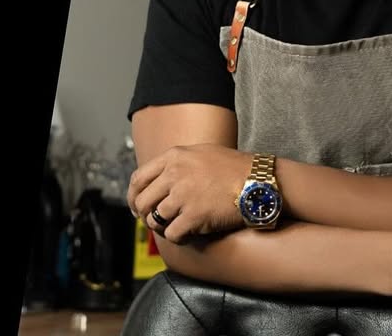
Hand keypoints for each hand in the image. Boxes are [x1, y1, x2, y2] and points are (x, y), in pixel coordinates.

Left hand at [127, 144, 249, 241]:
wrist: (257, 180)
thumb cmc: (233, 167)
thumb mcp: (200, 153)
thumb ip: (177, 163)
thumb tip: (159, 178)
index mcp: (173, 156)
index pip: (138, 178)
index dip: (134, 196)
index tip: (137, 207)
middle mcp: (174, 174)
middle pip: (142, 201)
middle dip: (145, 215)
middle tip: (154, 222)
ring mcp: (183, 195)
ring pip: (155, 220)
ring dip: (163, 228)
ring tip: (175, 227)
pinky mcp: (194, 215)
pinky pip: (172, 234)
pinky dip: (177, 238)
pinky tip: (187, 235)